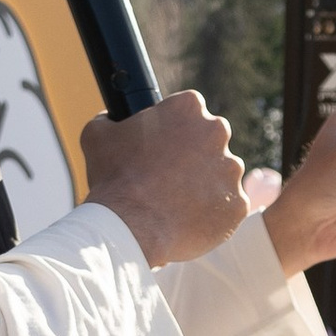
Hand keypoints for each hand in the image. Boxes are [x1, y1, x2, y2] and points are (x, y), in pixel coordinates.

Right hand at [81, 94, 247, 264]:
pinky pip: (228, 207)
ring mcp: (231, 170)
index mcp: (188, 107)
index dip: (175, 127)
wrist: (131, 228)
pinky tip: (189, 220)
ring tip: (177, 202)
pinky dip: (213, 214)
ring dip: (206, 184)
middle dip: (195, 154)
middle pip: (211, 139)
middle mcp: (217, 132)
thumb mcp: (97, 136)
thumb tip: (110, 118)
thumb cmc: (113, 179)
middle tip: (170, 176)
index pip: (189, 110)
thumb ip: (109, 118)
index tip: (165, 144)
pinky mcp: (238, 204)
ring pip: (222, 174)